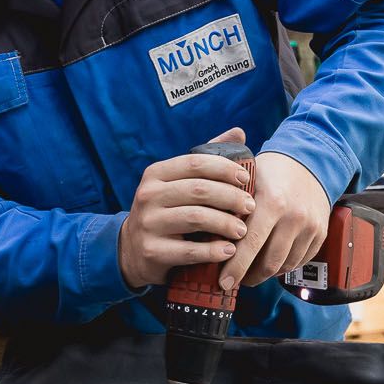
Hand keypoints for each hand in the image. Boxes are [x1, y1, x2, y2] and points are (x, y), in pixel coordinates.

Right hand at [117, 128, 256, 289]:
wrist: (132, 250)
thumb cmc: (167, 210)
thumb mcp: (178, 181)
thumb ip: (207, 157)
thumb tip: (239, 132)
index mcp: (156, 173)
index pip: (195, 163)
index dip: (224, 168)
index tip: (246, 178)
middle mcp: (148, 195)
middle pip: (199, 190)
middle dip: (231, 197)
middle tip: (250, 206)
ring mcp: (148, 224)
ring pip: (196, 218)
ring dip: (226, 224)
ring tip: (242, 230)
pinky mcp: (151, 251)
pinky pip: (189, 251)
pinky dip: (213, 251)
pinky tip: (229, 251)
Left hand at [217, 151, 329, 296]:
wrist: (310, 162)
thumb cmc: (271, 171)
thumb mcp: (248, 180)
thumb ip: (230, 204)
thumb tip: (206, 235)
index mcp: (272, 202)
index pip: (250, 244)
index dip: (235, 267)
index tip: (223, 283)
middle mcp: (294, 216)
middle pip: (269, 262)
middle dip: (249, 277)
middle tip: (234, 281)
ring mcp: (310, 227)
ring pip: (285, 265)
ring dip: (265, 275)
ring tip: (250, 273)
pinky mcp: (321, 234)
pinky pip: (299, 262)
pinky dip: (283, 267)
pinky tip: (269, 264)